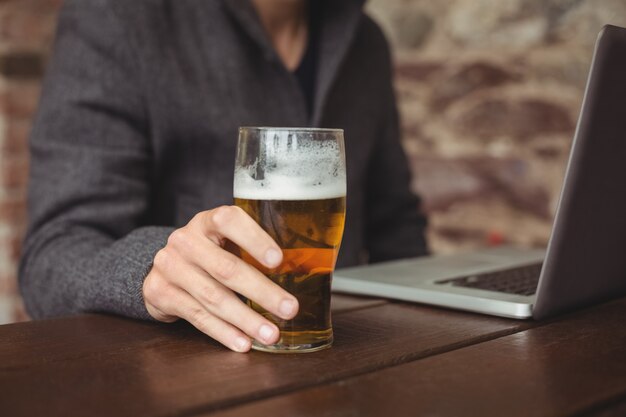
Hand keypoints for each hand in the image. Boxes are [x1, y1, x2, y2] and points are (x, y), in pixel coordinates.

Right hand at [143, 205, 298, 351]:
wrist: (166, 267)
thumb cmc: (211, 252)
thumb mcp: (227, 240)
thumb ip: (253, 249)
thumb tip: (303, 270)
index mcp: (208, 221)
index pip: (229, 220)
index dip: (254, 239)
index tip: (278, 260)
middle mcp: (186, 240)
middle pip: (226, 268)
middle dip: (261, 291)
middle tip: (289, 308)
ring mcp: (170, 266)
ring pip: (213, 297)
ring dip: (245, 319)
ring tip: (271, 334)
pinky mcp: (160, 292)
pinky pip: (197, 316)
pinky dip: (224, 332)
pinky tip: (243, 342)